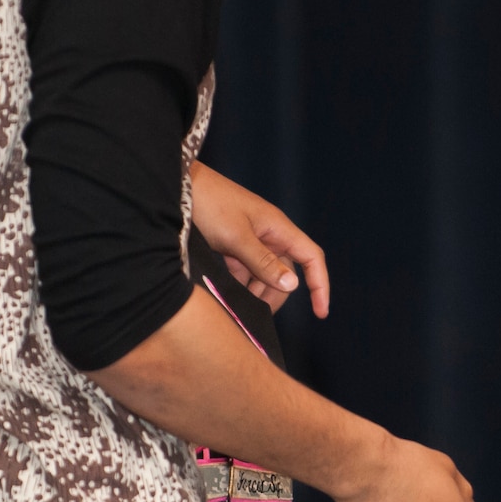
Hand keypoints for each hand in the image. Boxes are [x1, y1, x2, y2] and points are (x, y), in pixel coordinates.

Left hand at [189, 162, 329, 316]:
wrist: (180, 186)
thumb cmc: (211, 204)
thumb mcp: (237, 237)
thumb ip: (263, 263)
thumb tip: (292, 285)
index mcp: (279, 229)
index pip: (311, 258)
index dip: (319, 285)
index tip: (320, 312)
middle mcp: (270, 235)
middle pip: (287, 272)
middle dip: (278, 295)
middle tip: (261, 315)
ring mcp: (252, 239)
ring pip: (265, 273)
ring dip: (258, 292)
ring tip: (241, 307)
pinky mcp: (234, 244)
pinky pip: (246, 269)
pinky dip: (241, 284)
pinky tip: (229, 295)